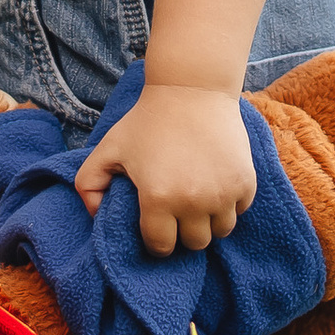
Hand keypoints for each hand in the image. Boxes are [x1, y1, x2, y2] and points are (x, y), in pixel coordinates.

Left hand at [75, 83, 256, 256]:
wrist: (192, 88)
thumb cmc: (148, 120)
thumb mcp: (109, 147)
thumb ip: (89, 184)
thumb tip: (96, 216)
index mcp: (158, 199)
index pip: (161, 246)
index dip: (156, 239)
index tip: (156, 223)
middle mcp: (193, 202)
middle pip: (194, 243)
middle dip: (184, 232)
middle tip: (178, 209)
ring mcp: (223, 193)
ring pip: (220, 231)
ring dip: (209, 221)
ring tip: (199, 199)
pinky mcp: (245, 182)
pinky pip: (239, 210)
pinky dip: (230, 203)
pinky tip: (216, 184)